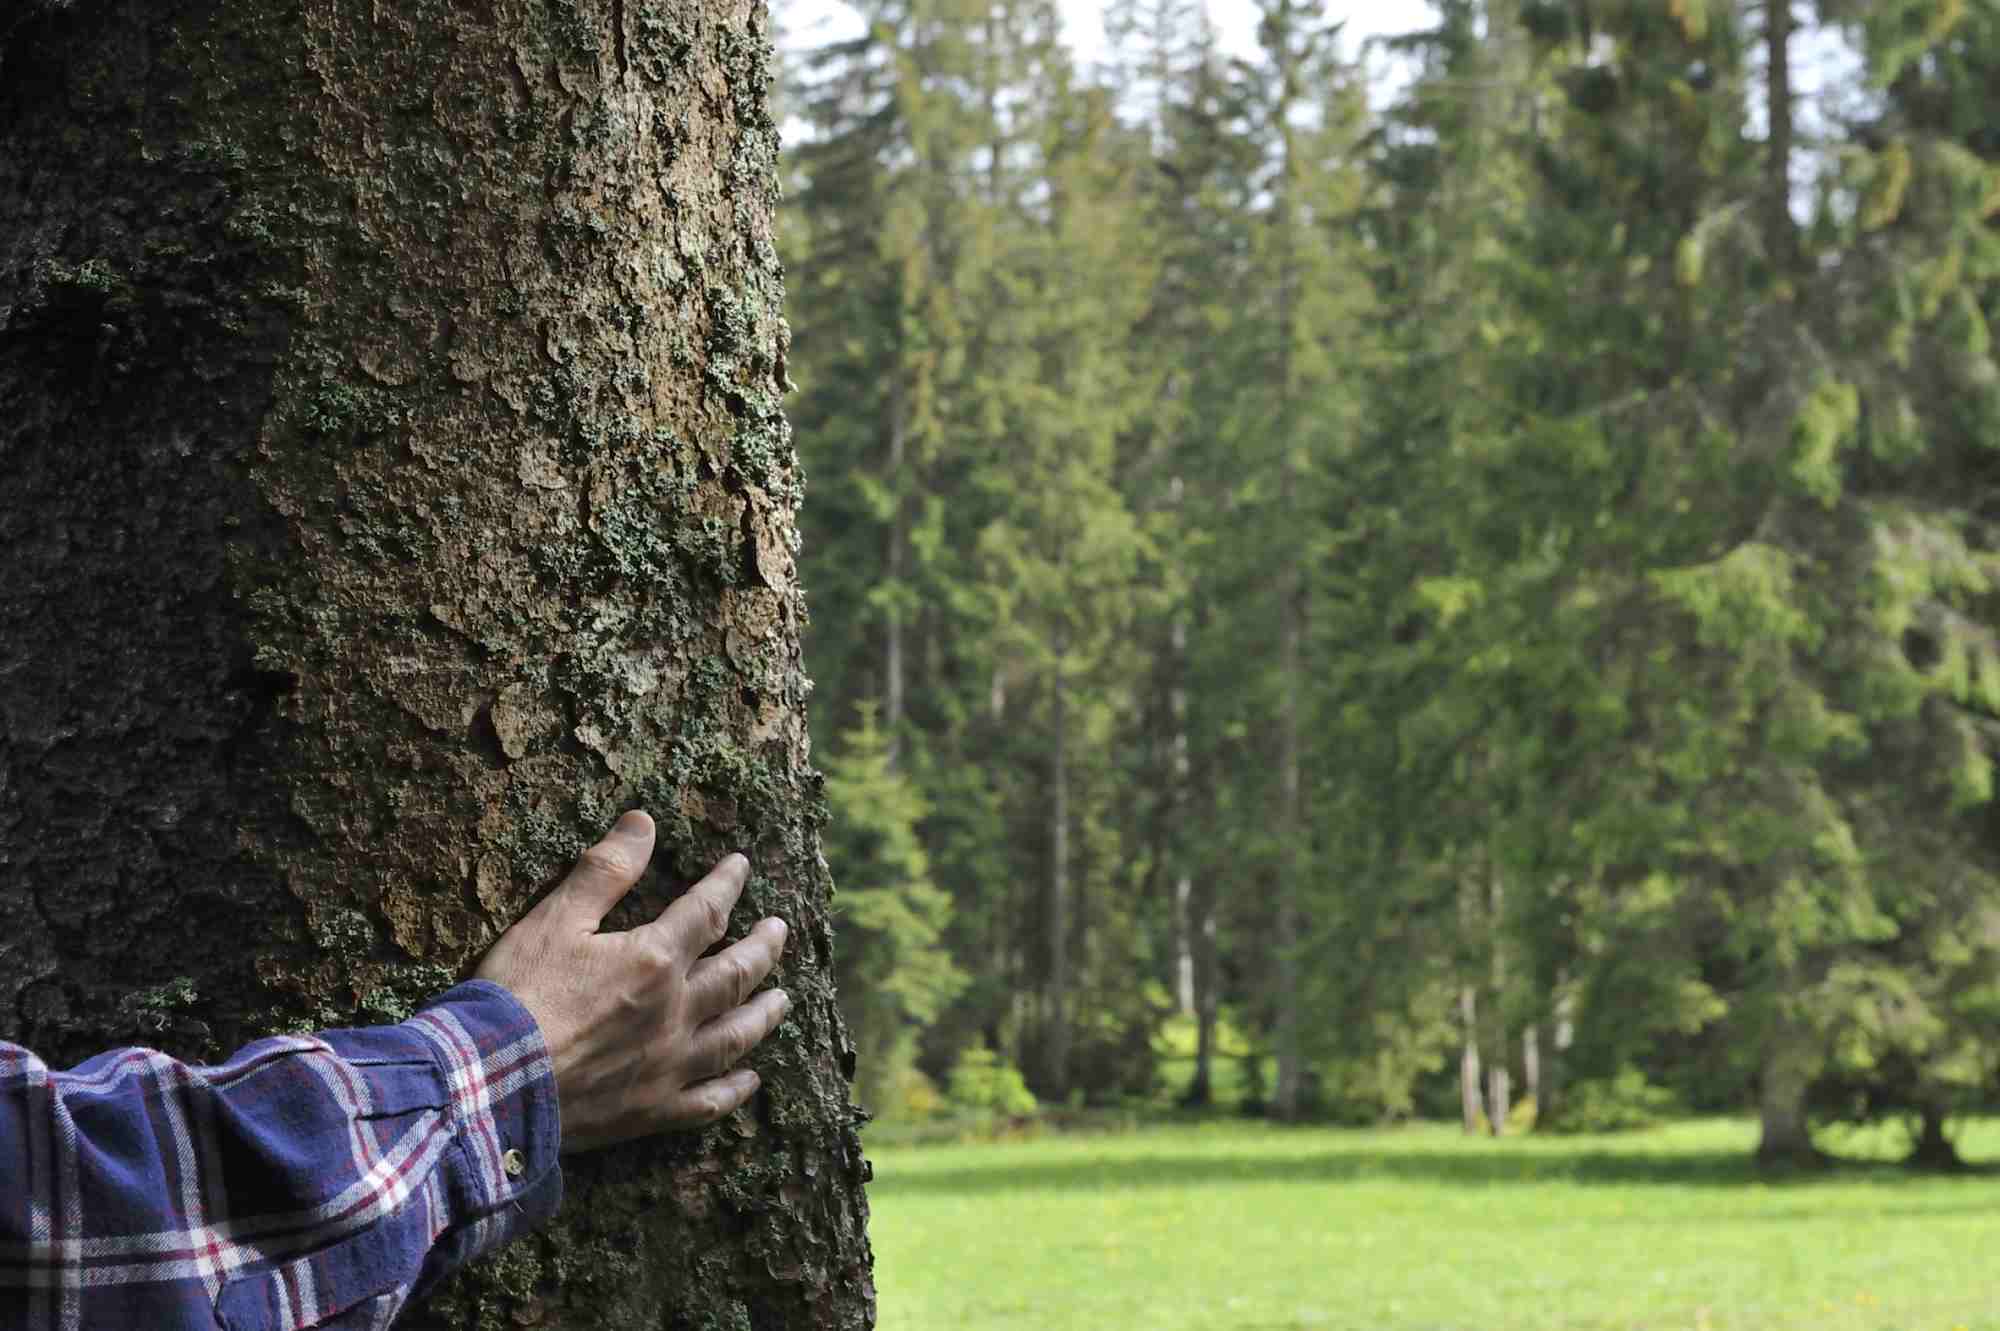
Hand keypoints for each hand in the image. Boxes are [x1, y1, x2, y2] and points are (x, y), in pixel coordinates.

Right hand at [474, 810, 788, 1152]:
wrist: (487, 1084)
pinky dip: (735, 1088)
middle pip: (736, 973)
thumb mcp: (554, 919)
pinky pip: (709, 1101)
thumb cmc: (516, 996)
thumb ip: (604, 871)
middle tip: (780, 930)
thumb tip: (643, 822)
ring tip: (782, 998)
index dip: (726, 884)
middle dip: (763, 947)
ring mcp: (668, 1065)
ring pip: (735, 1035)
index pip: (705, 911)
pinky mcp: (652, 1111)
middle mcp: (674, 1012)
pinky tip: (750, 1078)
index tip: (741, 866)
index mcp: (653, 960)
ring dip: (763, 1013)